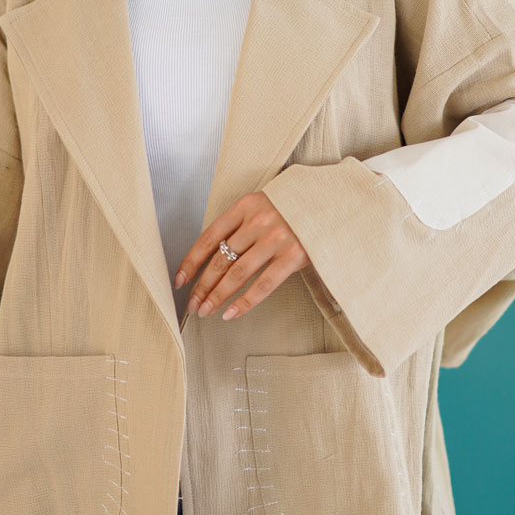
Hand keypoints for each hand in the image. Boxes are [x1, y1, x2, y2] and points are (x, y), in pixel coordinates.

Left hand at [173, 192, 310, 320]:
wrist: (334, 200)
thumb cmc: (294, 207)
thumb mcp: (263, 206)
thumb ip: (242, 226)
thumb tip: (214, 260)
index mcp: (245, 206)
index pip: (209, 237)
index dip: (191, 261)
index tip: (180, 280)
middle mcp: (258, 221)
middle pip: (221, 259)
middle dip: (202, 285)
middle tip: (193, 304)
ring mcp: (276, 238)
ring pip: (237, 273)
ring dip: (218, 296)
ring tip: (206, 311)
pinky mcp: (294, 255)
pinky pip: (263, 284)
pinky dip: (244, 302)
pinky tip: (231, 313)